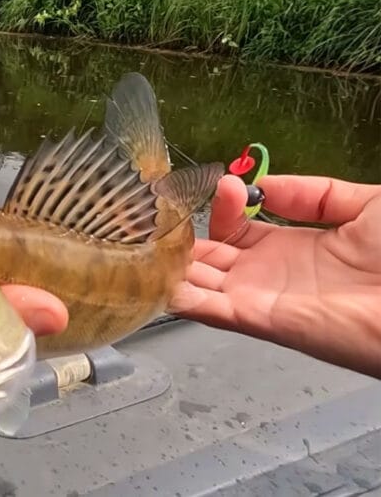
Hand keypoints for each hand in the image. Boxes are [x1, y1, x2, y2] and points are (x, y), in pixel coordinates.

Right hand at [171, 174, 380, 378]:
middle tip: (156, 216)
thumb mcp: (366, 206)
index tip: (220, 182)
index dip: (221, 207)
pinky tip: (156, 279)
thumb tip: (264, 186)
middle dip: (180, 239)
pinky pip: (208, 310)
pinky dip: (179, 297)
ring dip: (170, 267)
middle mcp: (268, 276)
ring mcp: (260, 299)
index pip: (236, 230)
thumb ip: (314, 193)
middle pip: (208, 259)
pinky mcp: (258, 318)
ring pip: (198, 284)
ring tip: (142, 243)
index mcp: (292, 250)